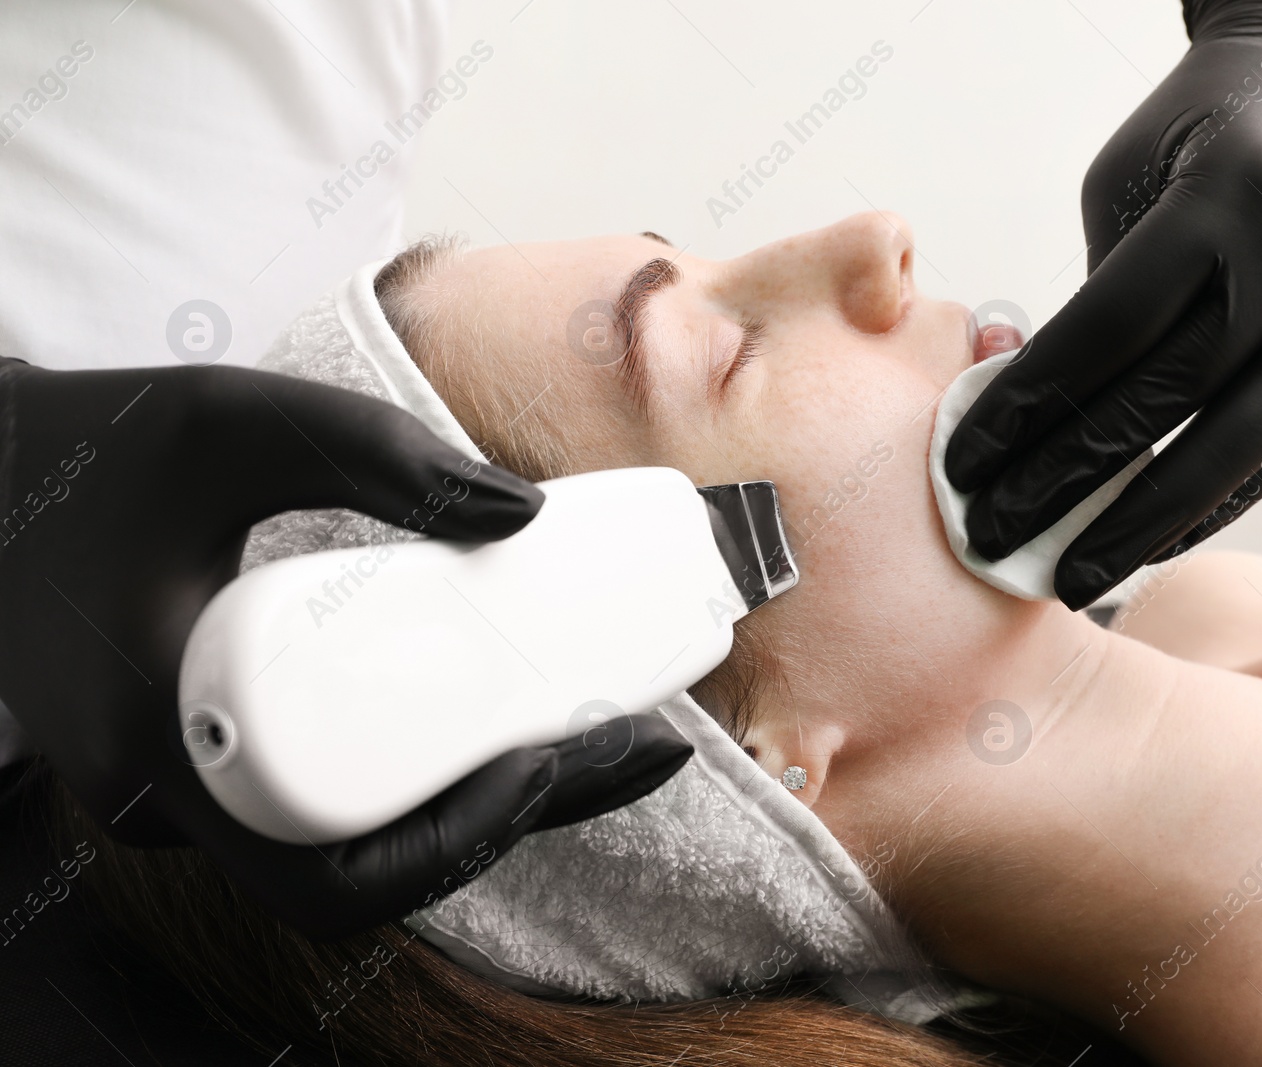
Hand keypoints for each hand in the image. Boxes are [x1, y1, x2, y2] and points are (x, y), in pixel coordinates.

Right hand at [0, 359, 691, 937]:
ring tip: (595, 727)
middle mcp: (177, 798)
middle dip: (514, 818)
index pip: (328, 871)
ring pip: (361, 841)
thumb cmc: (90, 453)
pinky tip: (504, 707)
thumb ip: (374, 451)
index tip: (547, 759)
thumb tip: (527, 513)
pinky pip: (334, 795)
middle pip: (377, 868)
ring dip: (482, 799)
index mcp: (163, 744)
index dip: (457, 839)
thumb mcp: (230, 419)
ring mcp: (196, 787)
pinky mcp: (216, 757)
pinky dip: (426, 767)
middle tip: (627, 745)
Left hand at [946, 0, 1261, 607]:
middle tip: (991, 536)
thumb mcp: (1131, 176)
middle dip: (1064, 481)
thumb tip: (1038, 412)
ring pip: (1234, 447)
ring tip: (1072, 579)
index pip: (1104, 333)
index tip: (963, 465)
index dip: (1026, 408)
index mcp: (1220, 204)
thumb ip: (1097, 290)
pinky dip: (1218, 504)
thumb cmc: (1208, 122)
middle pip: (1162, 400)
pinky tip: (1156, 543)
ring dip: (1143, 524)